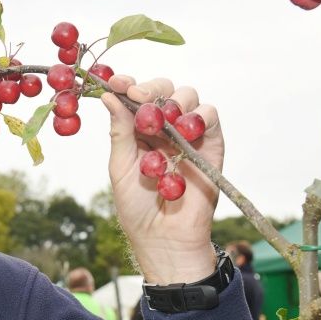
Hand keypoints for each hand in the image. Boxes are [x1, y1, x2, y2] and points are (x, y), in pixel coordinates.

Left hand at [100, 75, 219, 284]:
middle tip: (139, 96)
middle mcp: (164, 128)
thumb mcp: (120, 167)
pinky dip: (198, 115)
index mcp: (138, 131)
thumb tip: (108, 96)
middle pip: (163, 89)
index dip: (127, 84)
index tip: (116, 81)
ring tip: (162, 121)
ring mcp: (188, 134)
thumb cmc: (136, 208)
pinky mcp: (212, 144)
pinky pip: (210, 116)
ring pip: (188, 96)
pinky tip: (184, 129)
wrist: (164, 237)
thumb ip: (119, 131)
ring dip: (174, 100)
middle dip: (151, 87)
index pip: (135, 97)